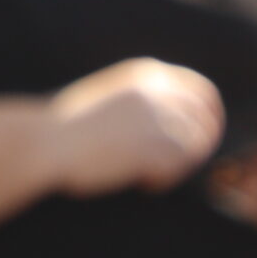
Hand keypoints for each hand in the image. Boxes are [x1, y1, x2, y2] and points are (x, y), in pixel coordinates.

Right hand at [46, 57, 224, 198]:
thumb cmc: (67, 123)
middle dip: (201, 146)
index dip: (211, 115)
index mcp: (145, 73)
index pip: (201, 90)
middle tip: (180, 165)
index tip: (206, 134)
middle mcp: (156, 91)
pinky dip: (164, 181)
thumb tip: (172, 120)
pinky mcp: (152, 147)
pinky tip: (143, 184)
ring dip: (178, 166)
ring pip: (194, 148)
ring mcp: (156, 118)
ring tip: (150, 176)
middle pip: (205, 121)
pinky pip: (176, 169)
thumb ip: (141, 99)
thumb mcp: (108, 94)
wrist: (46, 138)